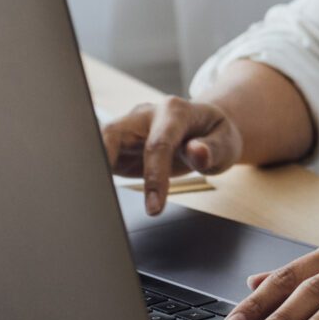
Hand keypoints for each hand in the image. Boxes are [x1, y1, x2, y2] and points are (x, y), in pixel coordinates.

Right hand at [101, 96, 242, 214]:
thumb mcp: (226, 143)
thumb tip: (197, 152)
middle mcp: (146, 115)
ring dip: (94, 168)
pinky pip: (101, 157)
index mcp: (174, 111)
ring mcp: (129, 128)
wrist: (208, 130)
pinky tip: (93, 195)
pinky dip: (95, 174)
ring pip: (100, 142)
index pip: (158, 144)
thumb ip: (212, 149)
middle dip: (103, 160)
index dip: (154, 176)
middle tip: (100, 196)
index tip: (154, 208)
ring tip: (92, 198)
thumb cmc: (216, 135)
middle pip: (113, 133)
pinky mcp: (120, 145)